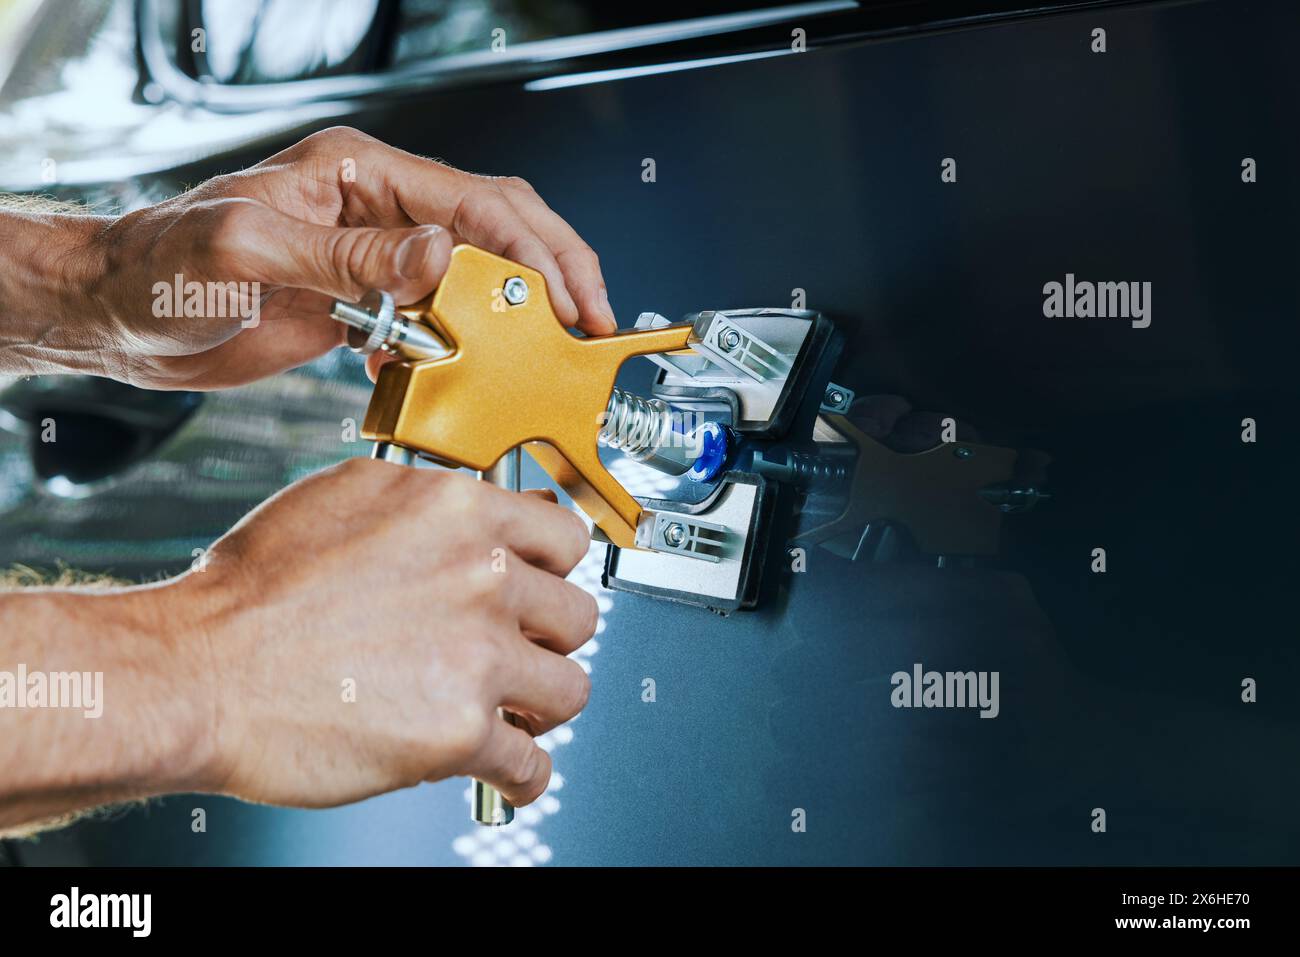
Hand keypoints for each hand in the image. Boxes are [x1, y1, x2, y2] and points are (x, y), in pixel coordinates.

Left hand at [34, 126, 615, 388]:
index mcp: (357, 173)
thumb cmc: (160, 266)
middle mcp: (375, 210)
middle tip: (590, 322)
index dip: (533, 250)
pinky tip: (466, 375)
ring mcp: (372, 259)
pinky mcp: (360, 305)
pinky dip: (459, 348)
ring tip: (548, 356)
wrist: (118, 315)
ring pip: (472, 277)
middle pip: (493, 229)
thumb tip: (442, 254)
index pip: (473, 201)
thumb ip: (348, 254)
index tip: (570, 297)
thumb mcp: (248, 252)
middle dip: (549, 274)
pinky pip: (433, 320)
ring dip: (511, 316)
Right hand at [173, 457, 595, 808]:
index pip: (564, 537)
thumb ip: (423, 499)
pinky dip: (523, 772)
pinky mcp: (461, 731)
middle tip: (521, 650)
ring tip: (516, 708)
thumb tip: (466, 509)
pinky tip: (507, 769)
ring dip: (543, 703)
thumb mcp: (343, 495)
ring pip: (569, 688)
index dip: (553, 569)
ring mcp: (478, 655)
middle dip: (548, 637)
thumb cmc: (251, 591)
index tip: (547, 586)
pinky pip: (531, 762)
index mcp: (459, 512)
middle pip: (577, 614)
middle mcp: (483, 576)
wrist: (199, 672)